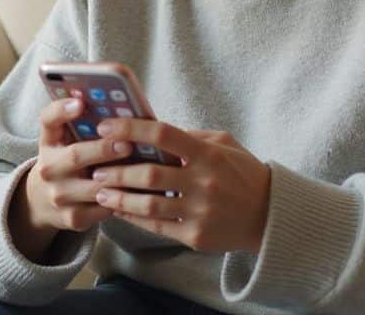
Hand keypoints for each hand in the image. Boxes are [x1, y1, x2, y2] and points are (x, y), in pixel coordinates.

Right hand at [22, 97, 137, 232]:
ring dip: (120, 177)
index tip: (81, 102)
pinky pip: (105, 208)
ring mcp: (59, 196)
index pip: (49, 120)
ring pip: (96, 186)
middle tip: (128, 143)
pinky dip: (124, 199)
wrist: (42, 203)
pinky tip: (141, 191)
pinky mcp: (73, 218)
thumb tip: (113, 100)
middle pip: (76, 155)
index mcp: (48, 141)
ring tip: (143, 167)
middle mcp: (48, 168)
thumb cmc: (64, 161)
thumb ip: (80, 122)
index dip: (63, 110)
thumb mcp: (63, 140)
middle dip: (104, 149)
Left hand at [89, 119, 271, 253]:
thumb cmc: (245, 173)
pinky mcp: (195, 236)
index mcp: (208, 154)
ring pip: (147, 204)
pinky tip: (119, 211)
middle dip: (116, 170)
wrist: (270, 215)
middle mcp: (202, 182)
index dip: (130, 129)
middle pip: (149, 173)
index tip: (106, 127)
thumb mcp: (225, 144)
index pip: (162, 134)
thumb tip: (154, 129)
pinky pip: (156, 226)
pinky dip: (134, 218)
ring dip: (118, 198)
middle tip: (94, 167)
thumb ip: (192, 136)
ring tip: (99, 192)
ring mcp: (199, 211)